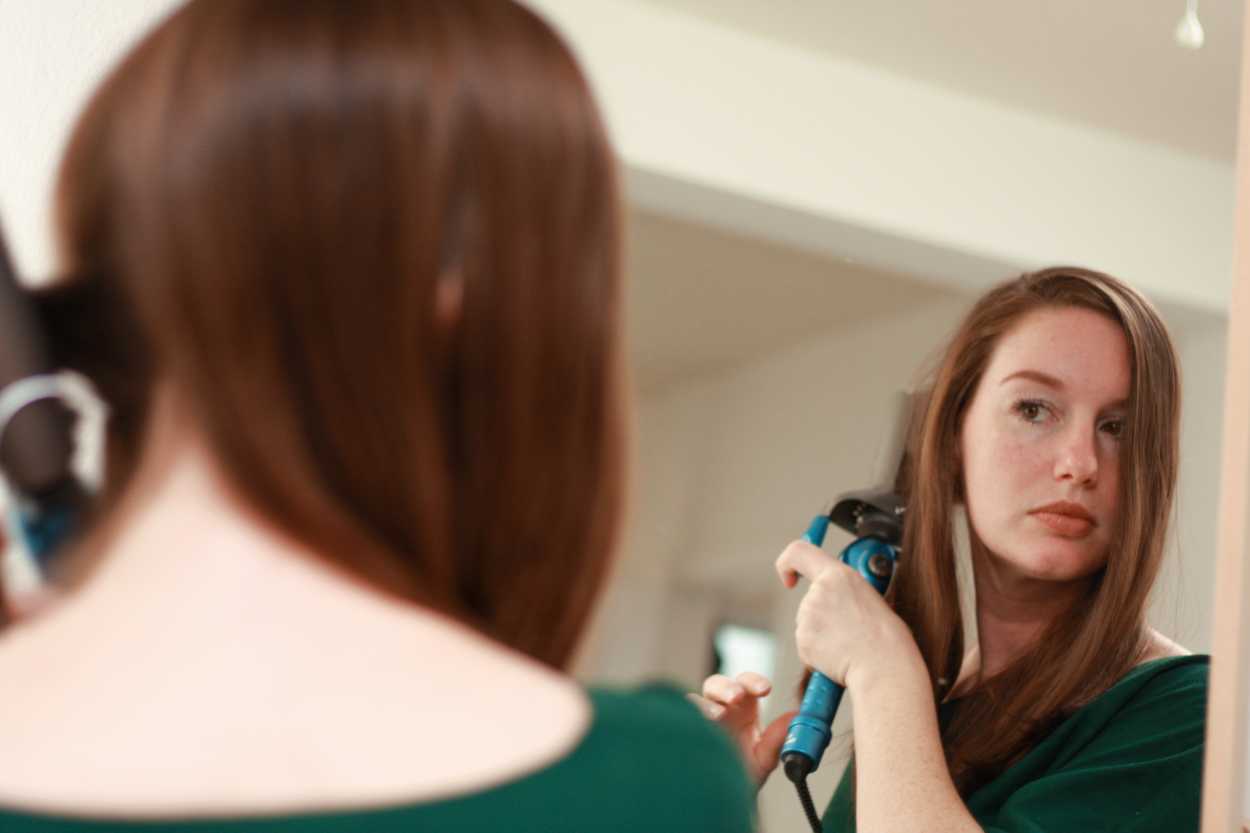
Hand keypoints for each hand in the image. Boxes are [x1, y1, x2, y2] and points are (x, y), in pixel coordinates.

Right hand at [689, 671, 796, 787]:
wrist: (717, 801)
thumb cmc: (740, 777)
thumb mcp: (763, 759)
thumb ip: (778, 738)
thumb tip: (796, 717)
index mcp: (743, 709)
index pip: (746, 683)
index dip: (754, 681)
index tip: (765, 690)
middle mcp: (720, 709)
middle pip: (718, 684)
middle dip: (727, 687)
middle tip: (737, 697)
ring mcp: (699, 720)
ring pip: (696, 698)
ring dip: (708, 703)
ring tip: (718, 716)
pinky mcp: (684, 732)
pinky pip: (680, 718)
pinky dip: (689, 718)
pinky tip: (700, 725)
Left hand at [775, 539, 916, 691]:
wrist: (884, 666)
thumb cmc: (886, 636)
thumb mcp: (869, 595)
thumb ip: (845, 588)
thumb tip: (838, 592)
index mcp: (838, 575)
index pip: (798, 552)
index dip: (788, 562)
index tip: (791, 576)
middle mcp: (818, 592)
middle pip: (809, 599)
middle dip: (823, 613)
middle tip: (849, 628)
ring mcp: (808, 617)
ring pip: (808, 622)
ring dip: (823, 633)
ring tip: (850, 642)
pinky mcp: (802, 640)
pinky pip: (807, 643)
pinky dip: (819, 650)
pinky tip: (840, 654)